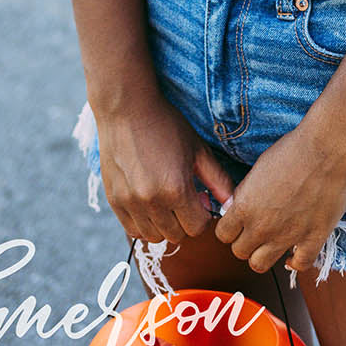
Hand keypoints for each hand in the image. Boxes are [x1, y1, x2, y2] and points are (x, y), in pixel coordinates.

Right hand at [96, 94, 235, 246]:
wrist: (127, 109)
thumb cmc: (166, 125)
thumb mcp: (198, 149)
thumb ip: (218, 180)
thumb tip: (232, 204)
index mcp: (175, 189)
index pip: (197, 227)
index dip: (203, 215)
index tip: (200, 198)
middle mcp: (151, 201)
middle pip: (176, 235)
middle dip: (185, 220)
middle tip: (183, 197)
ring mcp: (130, 203)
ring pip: (154, 236)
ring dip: (164, 224)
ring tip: (165, 200)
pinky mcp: (114, 201)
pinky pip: (132, 230)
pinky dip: (143, 223)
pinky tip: (148, 202)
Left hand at [212, 124, 345, 276]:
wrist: (326, 149)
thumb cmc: (293, 150)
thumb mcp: (259, 167)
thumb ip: (245, 193)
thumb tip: (236, 207)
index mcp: (245, 206)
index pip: (223, 234)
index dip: (230, 228)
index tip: (238, 224)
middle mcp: (262, 226)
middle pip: (240, 252)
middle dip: (246, 242)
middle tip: (257, 231)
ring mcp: (287, 236)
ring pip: (260, 265)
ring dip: (264, 255)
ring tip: (272, 242)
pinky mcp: (313, 239)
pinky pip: (300, 265)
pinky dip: (296, 261)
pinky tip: (296, 252)